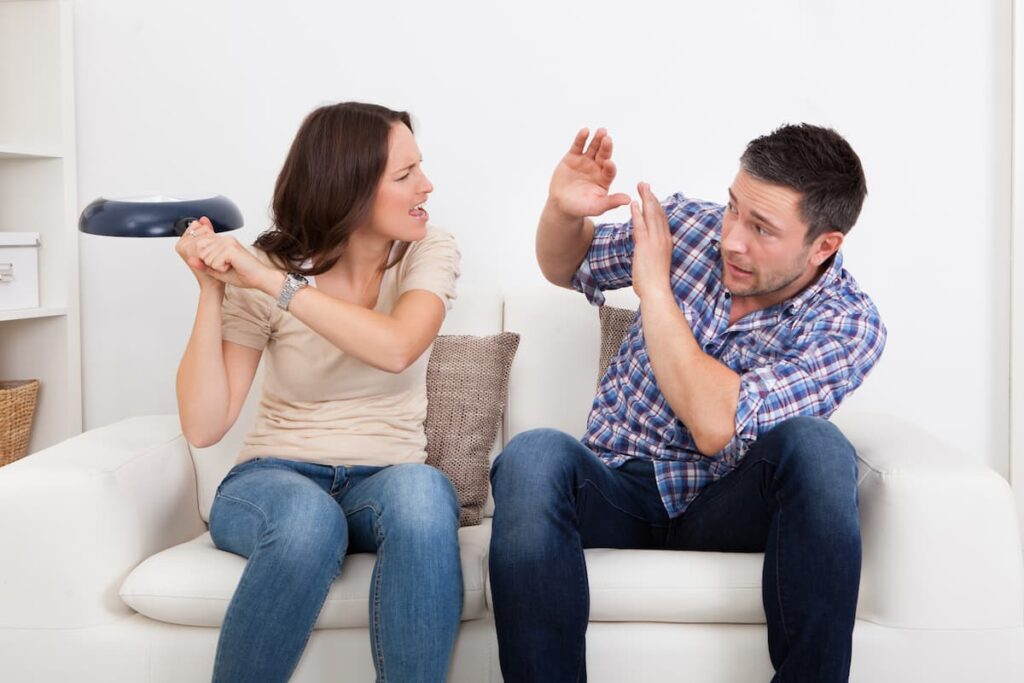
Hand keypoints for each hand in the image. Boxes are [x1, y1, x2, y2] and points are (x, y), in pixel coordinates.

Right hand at [175, 217, 222, 290]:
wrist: (213, 285)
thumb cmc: (212, 269)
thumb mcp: (209, 246)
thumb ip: (206, 231)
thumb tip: (203, 218)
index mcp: (182, 242)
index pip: (197, 225)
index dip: (208, 235)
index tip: (210, 248)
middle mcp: (181, 244)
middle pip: (201, 228)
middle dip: (211, 239)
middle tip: (213, 254)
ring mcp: (185, 246)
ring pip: (205, 233)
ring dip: (214, 243)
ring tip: (213, 257)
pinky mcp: (191, 250)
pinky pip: (207, 238)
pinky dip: (215, 246)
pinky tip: (214, 257)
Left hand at [193, 226, 280, 294]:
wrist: (259, 278)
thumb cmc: (243, 274)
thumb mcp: (217, 270)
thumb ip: (203, 264)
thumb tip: (190, 259)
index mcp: (222, 241)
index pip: (201, 249)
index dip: (209, 262)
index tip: (225, 264)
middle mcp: (224, 238)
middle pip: (201, 253)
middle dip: (212, 264)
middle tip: (228, 266)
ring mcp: (227, 242)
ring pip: (206, 258)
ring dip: (217, 267)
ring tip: (231, 266)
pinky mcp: (230, 248)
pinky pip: (214, 262)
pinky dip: (221, 269)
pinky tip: (232, 266)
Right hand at [547, 128, 631, 218]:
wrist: (561, 204)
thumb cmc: (580, 207)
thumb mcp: (596, 207)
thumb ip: (611, 202)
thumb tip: (628, 200)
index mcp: (604, 179)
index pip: (610, 170)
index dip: (610, 166)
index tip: (609, 163)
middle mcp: (597, 168)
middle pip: (603, 155)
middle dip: (606, 148)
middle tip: (608, 139)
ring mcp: (585, 161)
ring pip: (593, 148)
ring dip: (597, 139)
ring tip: (601, 131)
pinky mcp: (573, 157)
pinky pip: (578, 146)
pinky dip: (581, 138)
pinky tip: (585, 131)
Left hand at [631, 182, 672, 300]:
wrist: (657, 291)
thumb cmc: (655, 283)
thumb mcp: (655, 264)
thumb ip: (651, 253)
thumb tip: (645, 251)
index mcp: (666, 242)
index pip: (662, 220)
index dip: (657, 206)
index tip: (652, 196)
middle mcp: (663, 239)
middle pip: (658, 213)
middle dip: (651, 197)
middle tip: (645, 184)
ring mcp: (655, 241)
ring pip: (651, 214)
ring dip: (645, 198)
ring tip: (641, 186)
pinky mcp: (646, 245)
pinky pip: (641, 225)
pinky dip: (637, 213)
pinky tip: (634, 203)